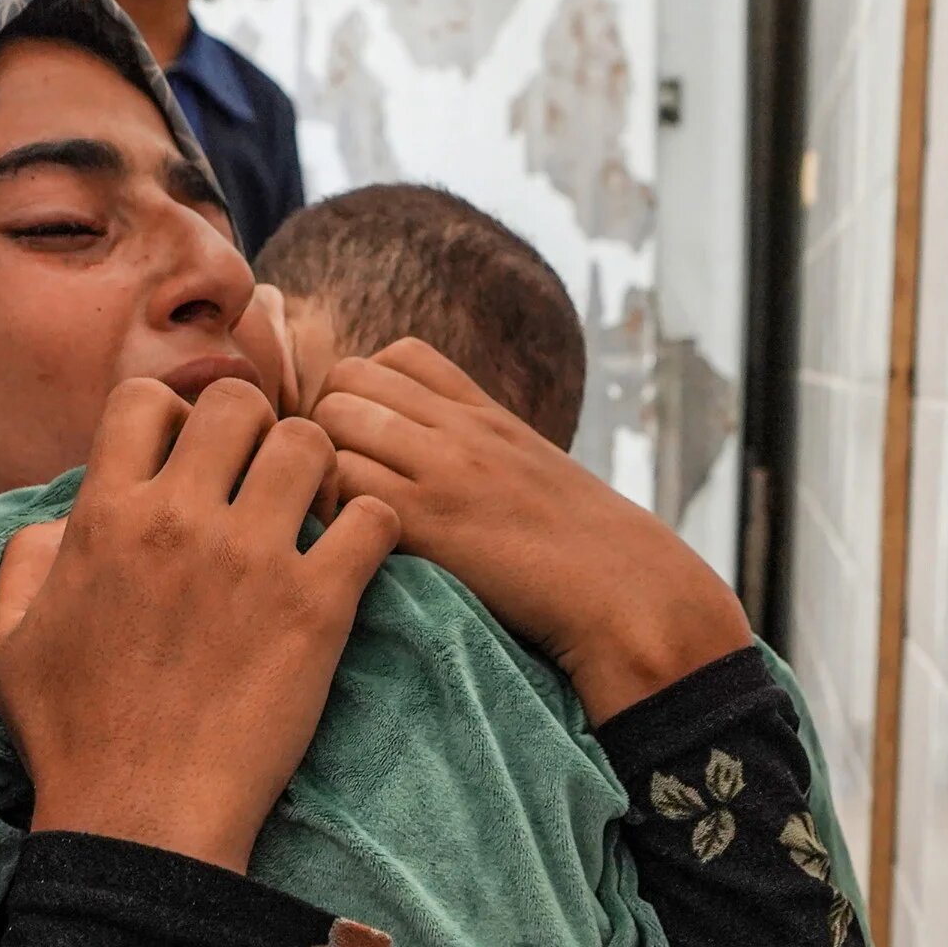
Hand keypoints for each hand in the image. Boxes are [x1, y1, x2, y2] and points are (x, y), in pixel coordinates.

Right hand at [0, 378, 400, 873]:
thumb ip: (25, 558)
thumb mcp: (8, 639)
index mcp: (105, 516)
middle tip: (254, 477)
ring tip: (307, 510)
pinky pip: (371, 518)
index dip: (169, 416)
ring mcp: (252, 560)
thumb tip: (61, 516)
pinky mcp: (316, 608)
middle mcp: (179, 520)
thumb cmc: (70, 736)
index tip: (184, 458)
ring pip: (309, 443)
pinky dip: (370, 526)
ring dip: (312, 468)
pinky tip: (350, 556)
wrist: (141, 819)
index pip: (145, 398)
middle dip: (249, 428)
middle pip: (237, 401)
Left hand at [311, 338, 753, 722]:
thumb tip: (418, 451)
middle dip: (324, 423)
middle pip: (346, 377)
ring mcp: (444, 468)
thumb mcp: (529, 469)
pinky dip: (330, 507)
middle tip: (332, 481)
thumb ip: (476, 445)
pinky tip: (348, 541)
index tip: (366, 444)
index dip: (364, 392)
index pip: (395, 354)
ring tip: (335, 512)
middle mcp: (460, 427)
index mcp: (485, 412)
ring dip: (319, 464)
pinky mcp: (430, 519)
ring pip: (333, 419)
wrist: (628, 592)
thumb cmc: (578, 547)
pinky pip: (343, 483)